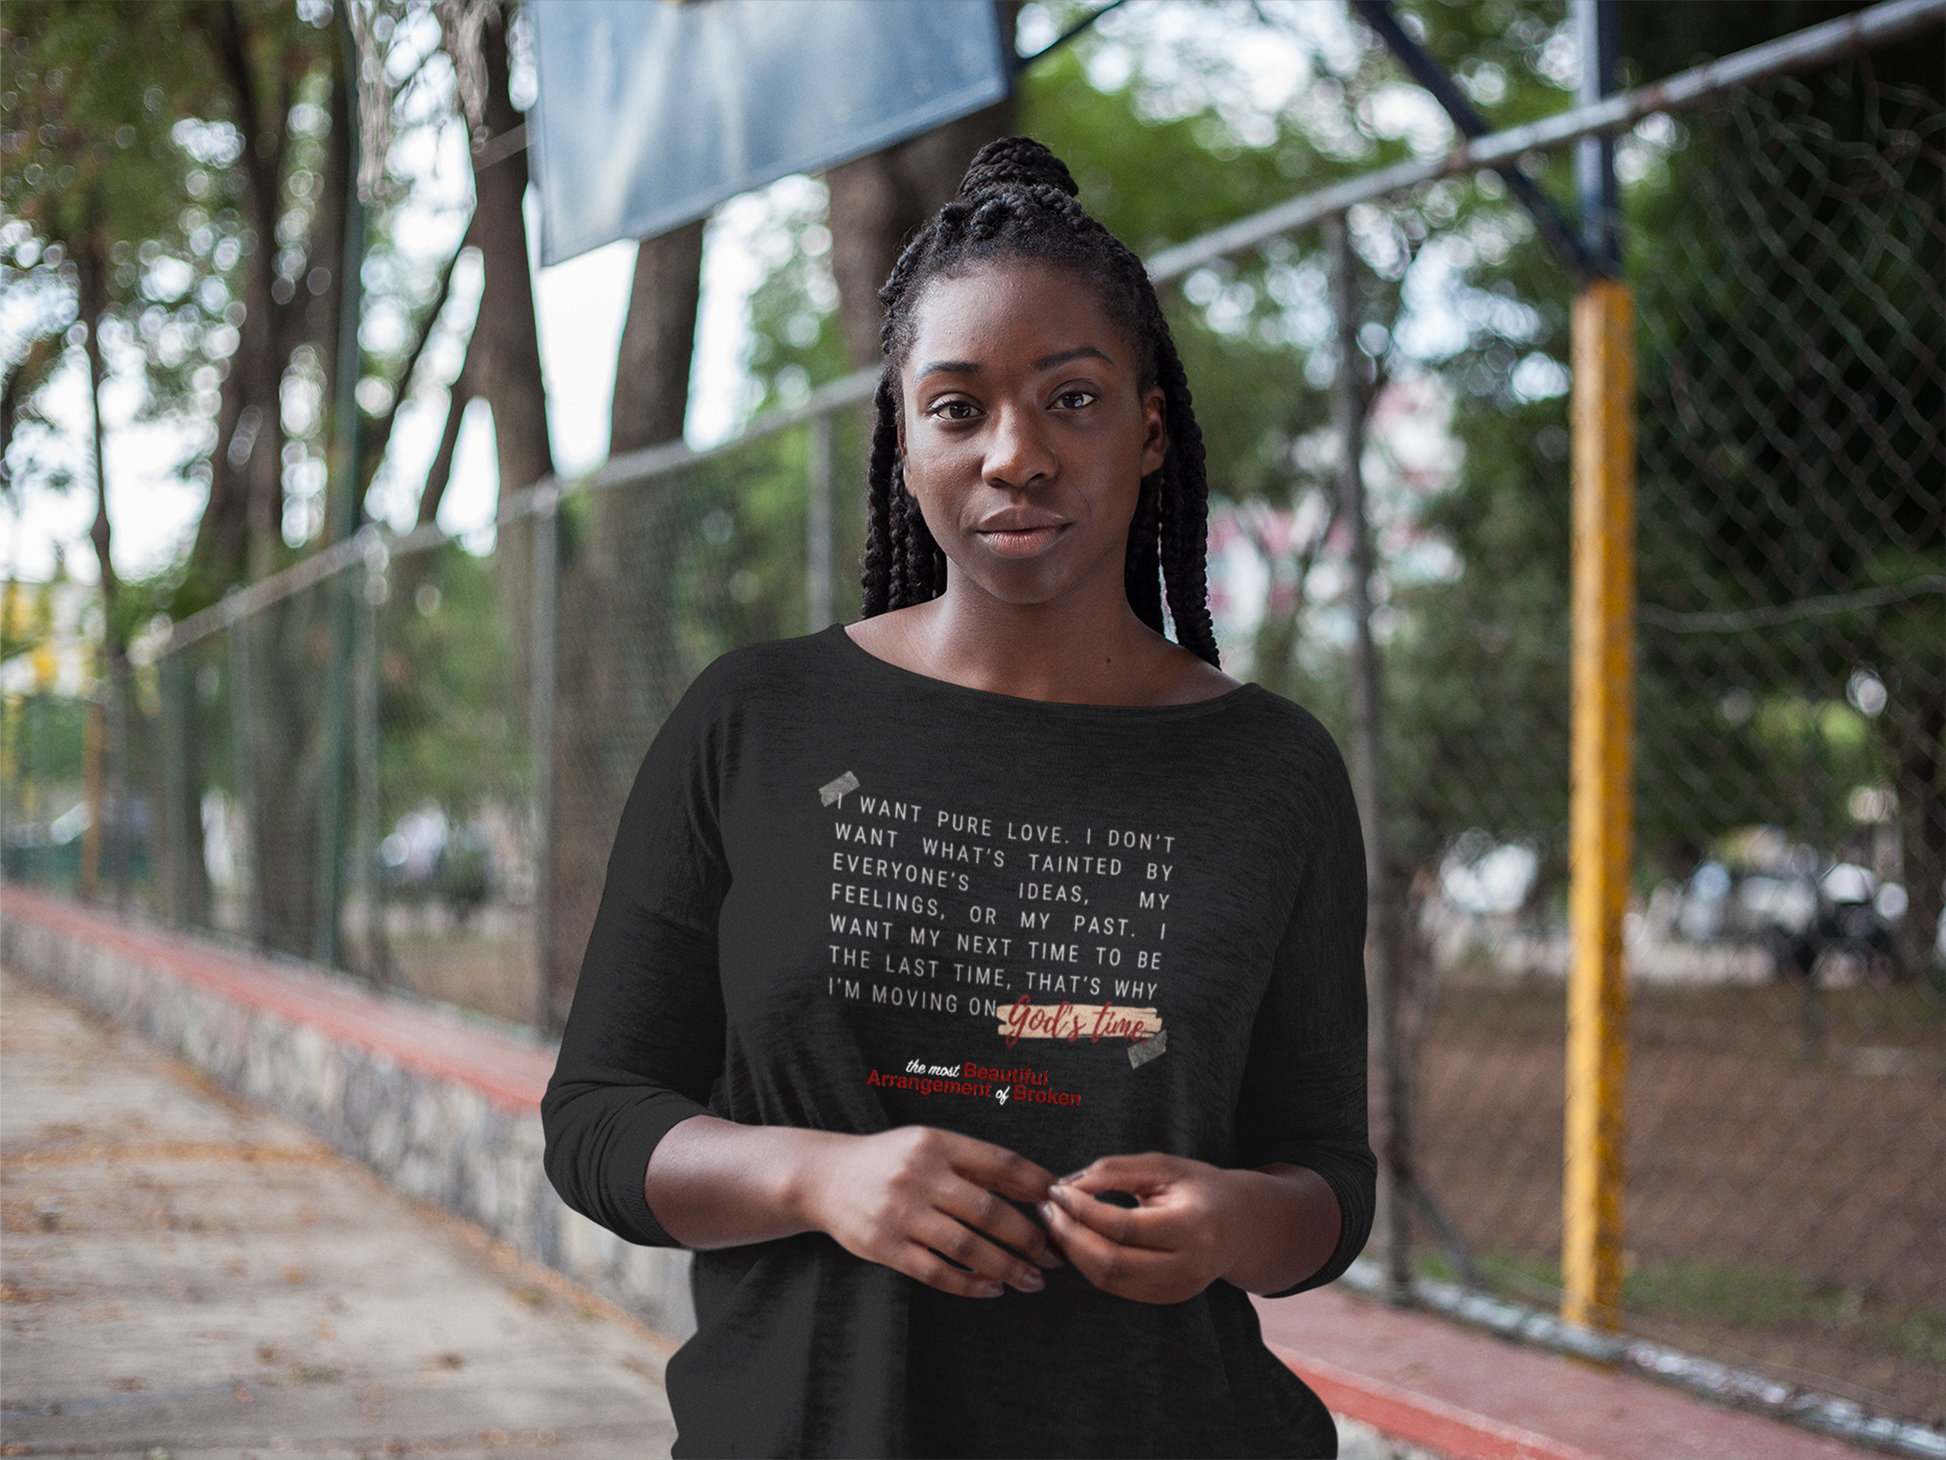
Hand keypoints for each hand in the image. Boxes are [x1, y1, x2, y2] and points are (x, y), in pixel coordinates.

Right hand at [797, 1126, 1059, 1298]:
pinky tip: (991, 1290)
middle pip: (989, 1210)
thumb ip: (975, 1164)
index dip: (1037, 1184)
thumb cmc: (888, 1161)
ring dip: (1007, 1267)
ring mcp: (900, 1212)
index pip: (1000, 1162)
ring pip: (967, 1246)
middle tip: (1055, 1256)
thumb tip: (1035, 1185)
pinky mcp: (884, 1246)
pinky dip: (969, 1285)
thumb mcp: (928, 1146)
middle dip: (1029, 1237)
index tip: (1063, 1204)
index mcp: (936, 1143)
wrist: (823, 1177)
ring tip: (1032, 1281)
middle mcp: (920, 1175)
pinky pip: (936, 1272)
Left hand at [1040, 1154, 1338, 1303]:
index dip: (1082, 1209)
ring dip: (1073, 1252)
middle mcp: (1188, 1267)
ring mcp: (1177, 1290)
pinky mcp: (1166, 1299)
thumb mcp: (1164, 1166)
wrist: (1242, 1226)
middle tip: (1046, 1208)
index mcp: (1194, 1226)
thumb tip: (1068, 1185)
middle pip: (1111, 1263)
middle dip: (1069, 1235)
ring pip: (1108, 1281)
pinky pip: (1116, 1287)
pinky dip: (1089, 1264)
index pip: (1123, 1227)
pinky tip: (1075, 1239)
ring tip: (1055, 1221)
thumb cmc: (1200, 1187)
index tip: (1056, 1189)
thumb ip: (1116, 1171)